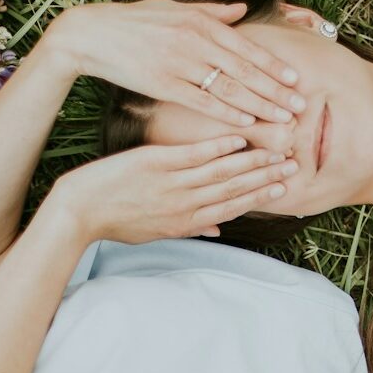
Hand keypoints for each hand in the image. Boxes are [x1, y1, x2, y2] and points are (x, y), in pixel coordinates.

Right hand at [44, 0, 303, 126]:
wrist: (92, 34)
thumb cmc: (136, 22)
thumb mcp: (175, 8)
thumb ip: (212, 12)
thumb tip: (241, 9)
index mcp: (201, 22)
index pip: (246, 47)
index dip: (273, 65)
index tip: (297, 79)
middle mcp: (195, 41)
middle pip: (244, 70)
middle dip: (275, 89)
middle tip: (300, 106)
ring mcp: (180, 63)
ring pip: (228, 88)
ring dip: (259, 105)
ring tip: (282, 119)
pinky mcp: (163, 84)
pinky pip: (201, 101)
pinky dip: (225, 113)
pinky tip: (246, 123)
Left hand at [47, 136, 295, 244]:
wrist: (78, 212)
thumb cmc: (115, 222)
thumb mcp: (154, 233)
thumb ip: (189, 229)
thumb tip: (216, 233)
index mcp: (186, 223)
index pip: (232, 208)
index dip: (261, 196)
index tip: (284, 187)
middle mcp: (185, 205)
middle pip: (235, 191)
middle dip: (267, 178)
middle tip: (294, 165)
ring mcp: (172, 184)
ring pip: (221, 174)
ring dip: (252, 162)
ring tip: (276, 151)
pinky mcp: (155, 164)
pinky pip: (193, 155)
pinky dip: (217, 148)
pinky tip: (238, 139)